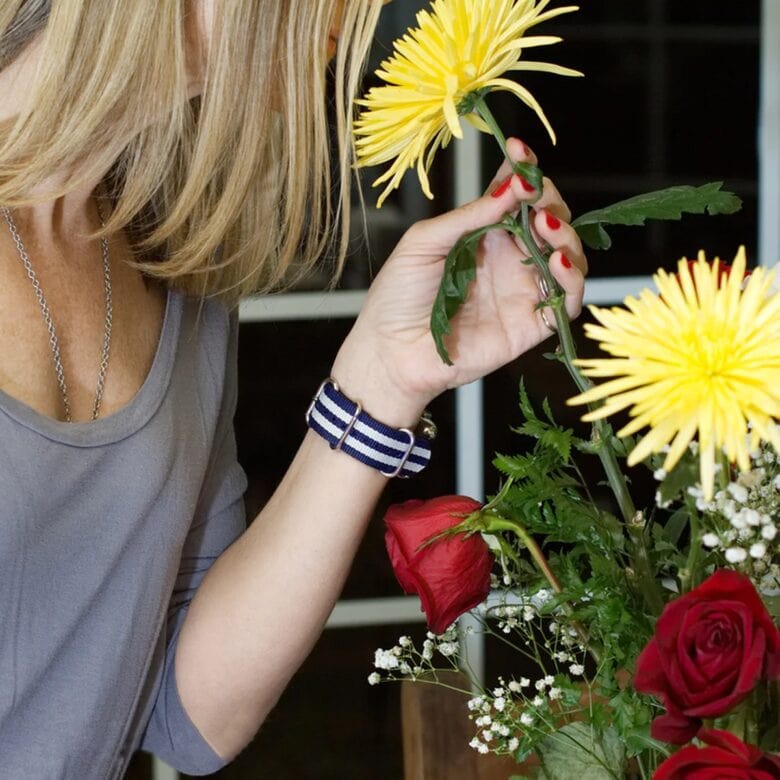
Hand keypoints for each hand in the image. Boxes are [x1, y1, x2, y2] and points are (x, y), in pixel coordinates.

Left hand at [332, 138, 586, 425]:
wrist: (390, 353)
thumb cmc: (397, 296)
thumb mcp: (424, 243)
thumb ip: (469, 217)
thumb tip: (509, 186)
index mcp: (482, 234)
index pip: (515, 196)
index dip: (524, 172)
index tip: (519, 152)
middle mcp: (508, 259)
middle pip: (549, 221)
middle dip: (549, 202)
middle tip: (535, 198)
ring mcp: (521, 292)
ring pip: (566, 257)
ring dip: (566, 236)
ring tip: (546, 227)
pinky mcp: (530, 326)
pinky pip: (566, 301)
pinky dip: (573, 281)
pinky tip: (559, 263)